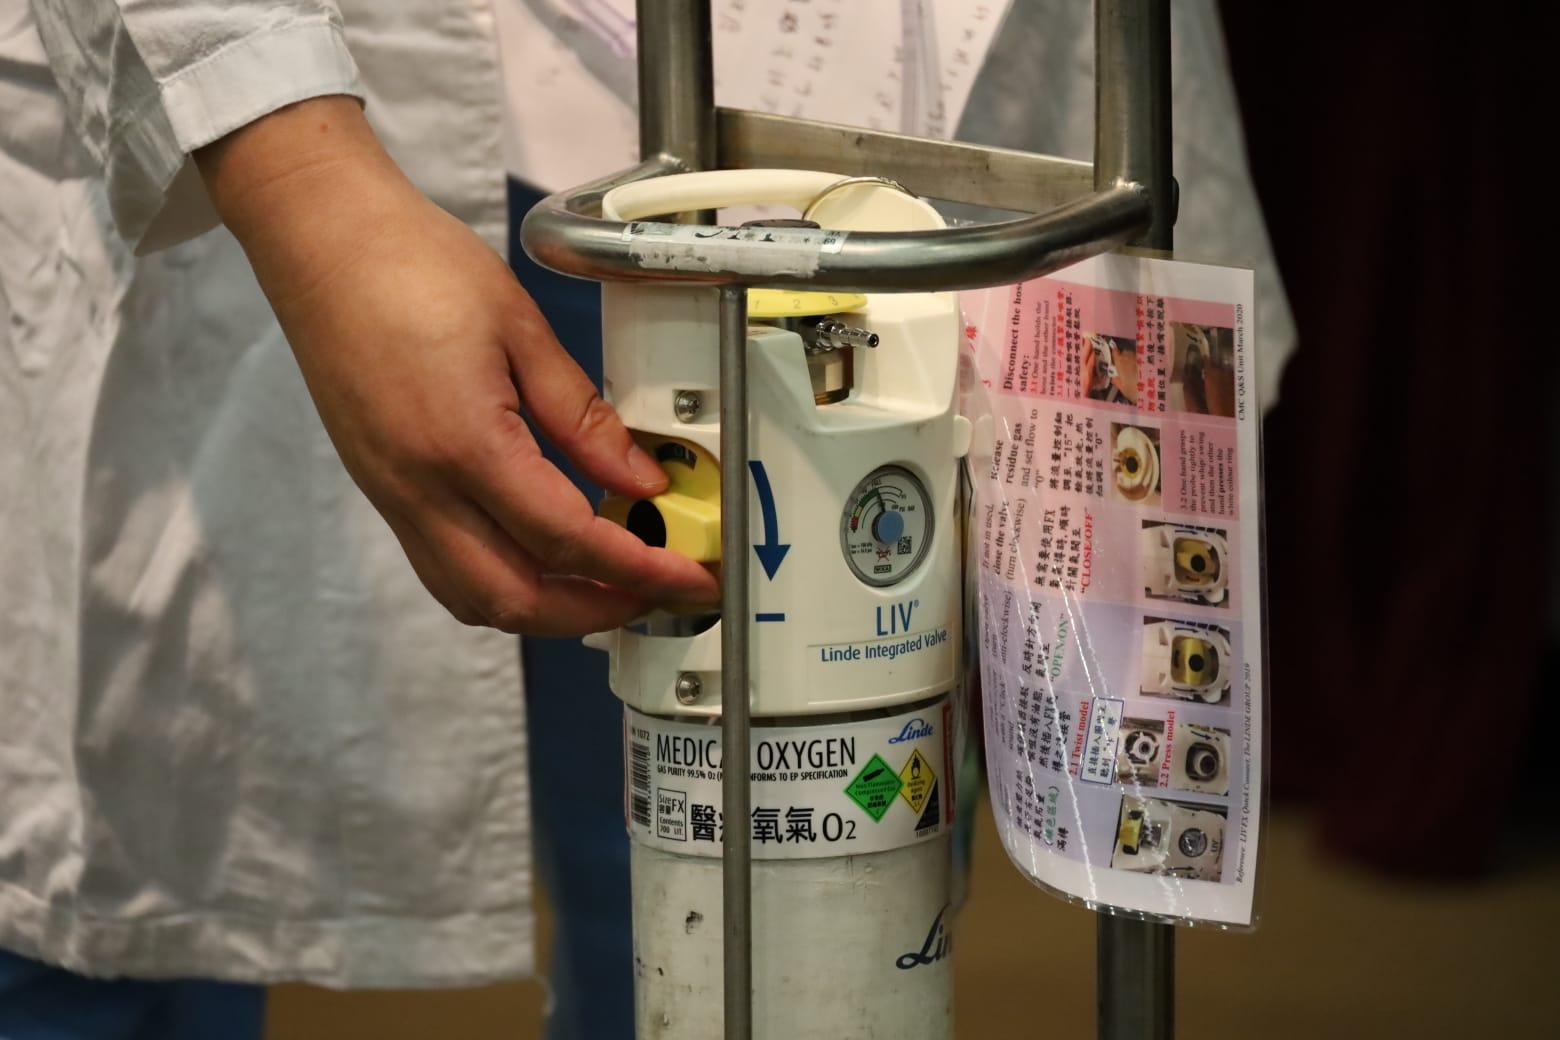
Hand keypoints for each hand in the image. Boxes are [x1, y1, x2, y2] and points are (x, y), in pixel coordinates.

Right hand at [196, 96, 717, 634]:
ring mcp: (393, 497)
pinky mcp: (383, 490)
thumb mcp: (521, 329)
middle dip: (595, 609)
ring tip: (608, 584)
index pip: (566, 540)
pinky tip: (545, 559)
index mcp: (463, 444)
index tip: (687, 578)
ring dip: (548, 610)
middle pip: (517, 599)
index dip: (637, 570)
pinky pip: (445, 570)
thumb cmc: (412, 264)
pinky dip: (504, 586)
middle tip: (656, 592)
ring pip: (475, 599)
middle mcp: (419, 489)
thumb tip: (641, 479)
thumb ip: (584, 416)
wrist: (322, 239)